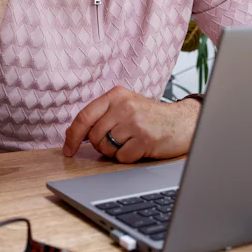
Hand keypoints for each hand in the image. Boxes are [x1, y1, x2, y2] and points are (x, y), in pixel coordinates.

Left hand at [63, 86, 200, 162]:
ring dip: (115, 151)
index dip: (72, 136)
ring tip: (130, 141)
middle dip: (101, 145)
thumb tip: (72, 134)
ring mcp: (136, 122)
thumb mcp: (125, 106)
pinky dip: (128, 157)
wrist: (182, 122)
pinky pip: (122, 157)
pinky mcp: (145, 139)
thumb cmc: (150, 116)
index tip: (69, 149)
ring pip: (107, 148)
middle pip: (94, 136)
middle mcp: (125, 105)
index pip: (84, 116)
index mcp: (117, 94)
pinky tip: (139, 148)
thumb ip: (101, 115)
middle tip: (117, 141)